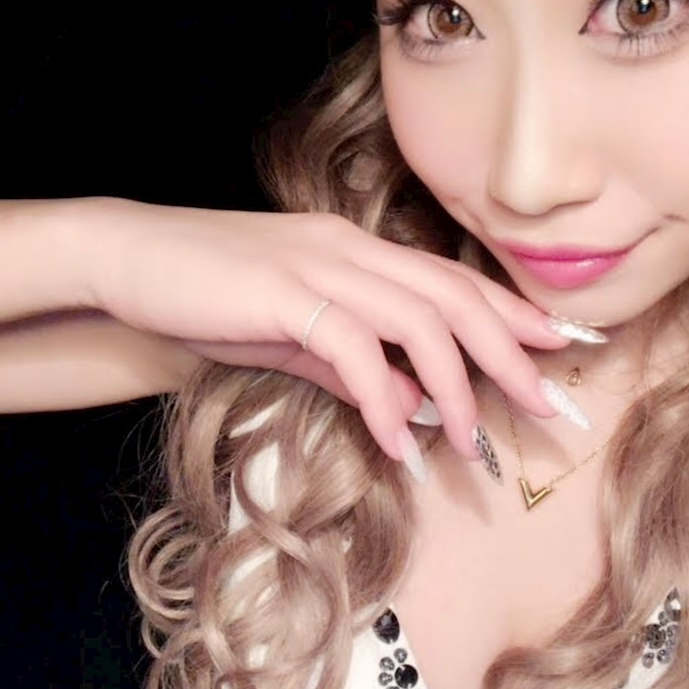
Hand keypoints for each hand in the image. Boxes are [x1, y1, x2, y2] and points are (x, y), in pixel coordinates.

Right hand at [81, 200, 571, 462]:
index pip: (451, 278)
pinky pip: (354, 349)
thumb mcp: (292, 337)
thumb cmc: (210, 294)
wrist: (129, 261)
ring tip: (473, 442)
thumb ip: (350, 367)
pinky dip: (384, 400)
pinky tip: (398, 442)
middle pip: (453, 294)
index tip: (559, 345)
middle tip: (546, 403)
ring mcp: (318, 265)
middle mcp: (351, 247)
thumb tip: (406, 403)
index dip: (511, 311)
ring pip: (418, 319)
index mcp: (359, 249)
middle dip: (509, 350)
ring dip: (455, 384)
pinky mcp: (283, 293)